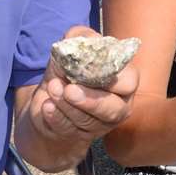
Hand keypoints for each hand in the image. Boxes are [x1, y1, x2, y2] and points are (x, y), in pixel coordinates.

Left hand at [29, 26, 139, 140]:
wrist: (49, 97)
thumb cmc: (69, 70)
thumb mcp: (72, 50)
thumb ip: (78, 38)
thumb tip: (78, 41)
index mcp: (123, 82)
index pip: (128, 83)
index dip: (112, 77)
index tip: (91, 68)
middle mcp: (116, 106)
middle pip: (112, 110)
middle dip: (91, 101)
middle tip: (70, 89)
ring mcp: (98, 125)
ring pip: (87, 121)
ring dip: (67, 105)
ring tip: (52, 89)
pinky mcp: (76, 136)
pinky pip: (67, 130)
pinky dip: (56, 117)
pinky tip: (47, 106)